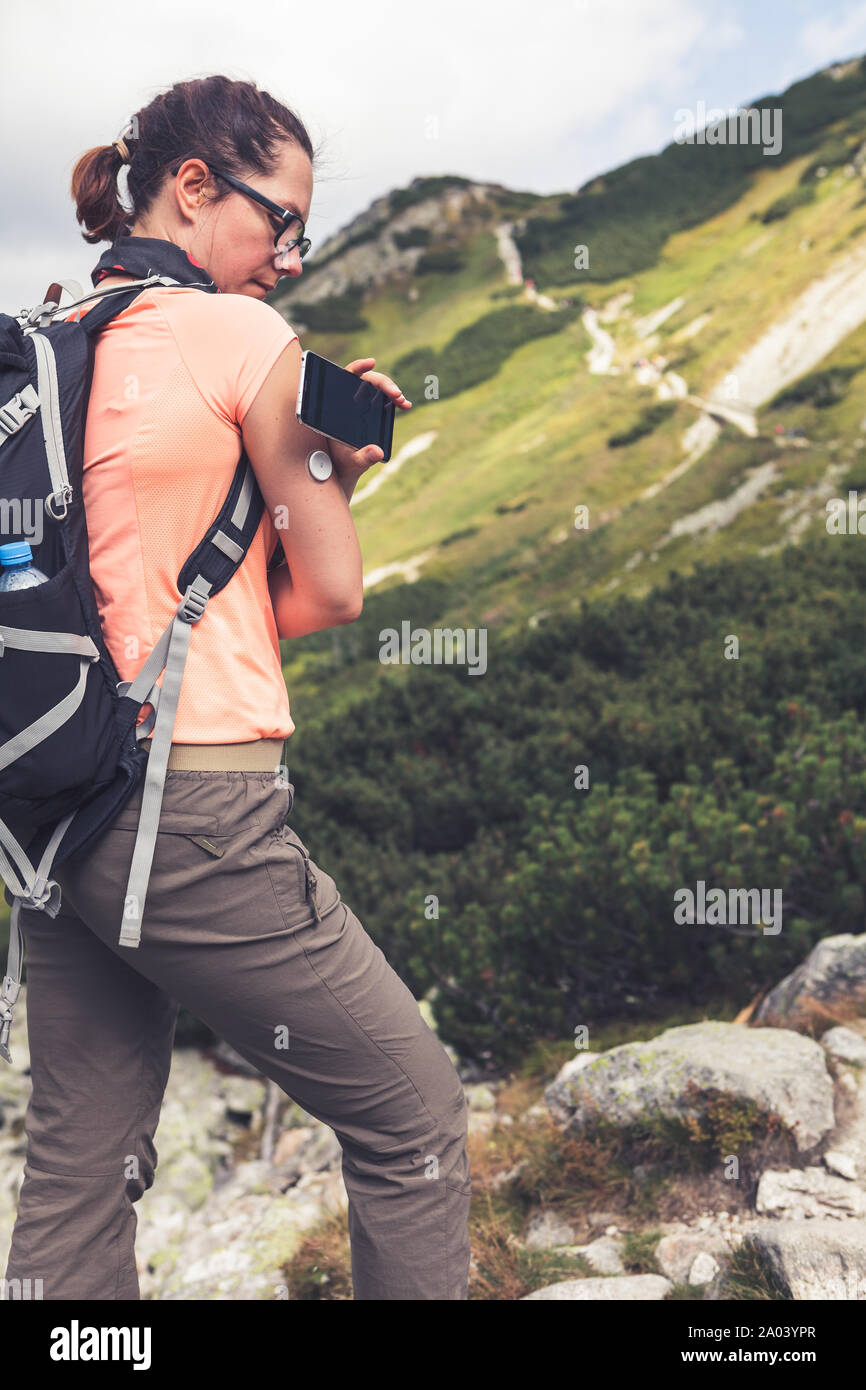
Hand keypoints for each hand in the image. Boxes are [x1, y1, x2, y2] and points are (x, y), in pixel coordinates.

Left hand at [327, 358, 411, 474]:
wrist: (346, 468)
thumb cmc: (342, 462)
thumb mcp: (351, 461)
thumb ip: (363, 457)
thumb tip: (378, 452)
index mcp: (337, 405)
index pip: (345, 377)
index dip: (358, 366)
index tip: (371, 362)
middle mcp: (349, 401)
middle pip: (367, 382)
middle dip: (384, 384)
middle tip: (396, 394)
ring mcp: (362, 405)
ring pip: (378, 389)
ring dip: (392, 391)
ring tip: (402, 401)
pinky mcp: (372, 411)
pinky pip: (385, 400)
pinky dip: (396, 400)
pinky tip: (406, 405)